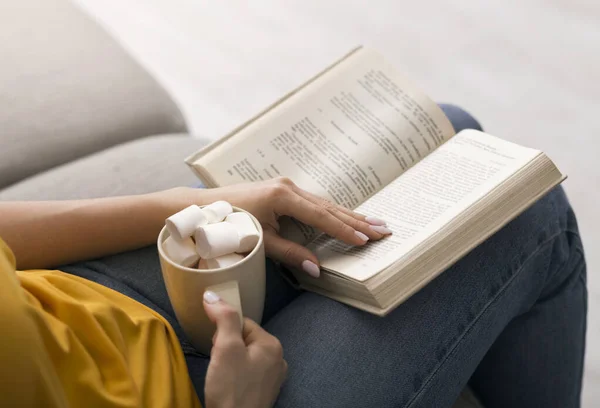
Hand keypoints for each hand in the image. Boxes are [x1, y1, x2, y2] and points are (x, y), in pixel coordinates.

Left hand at [200, 177, 390, 276]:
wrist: (204, 207)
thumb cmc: (229, 225)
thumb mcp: (260, 242)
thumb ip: (290, 253)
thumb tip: (316, 268)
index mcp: (283, 197)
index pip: (321, 217)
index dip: (344, 230)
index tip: (365, 240)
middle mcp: (288, 187)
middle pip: (329, 207)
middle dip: (357, 220)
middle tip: (383, 229)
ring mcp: (286, 186)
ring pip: (324, 203)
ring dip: (349, 215)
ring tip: (373, 223)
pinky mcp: (283, 189)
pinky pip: (314, 202)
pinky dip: (333, 211)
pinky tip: (346, 216)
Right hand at [203, 291, 286, 407]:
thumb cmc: (231, 388)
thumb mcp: (226, 348)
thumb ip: (223, 318)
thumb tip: (212, 294)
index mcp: (272, 344)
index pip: (242, 323)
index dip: (223, 332)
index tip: (216, 348)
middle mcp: (278, 358)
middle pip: (244, 339)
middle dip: (227, 348)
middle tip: (218, 364)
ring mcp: (273, 377)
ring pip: (245, 357)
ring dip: (230, 362)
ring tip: (222, 377)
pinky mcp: (264, 392)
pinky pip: (248, 373)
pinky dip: (236, 376)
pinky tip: (228, 386)